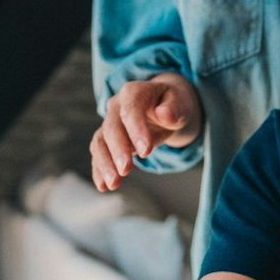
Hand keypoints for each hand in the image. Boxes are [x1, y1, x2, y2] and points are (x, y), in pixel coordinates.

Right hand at [89, 72, 200, 190]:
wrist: (164, 106)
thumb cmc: (173, 103)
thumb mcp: (180, 102)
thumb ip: (174, 108)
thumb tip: (165, 114)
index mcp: (134, 92)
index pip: (131, 109)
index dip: (136, 129)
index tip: (145, 151)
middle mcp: (116, 106)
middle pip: (111, 128)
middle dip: (118, 151)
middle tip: (126, 170)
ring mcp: (109, 123)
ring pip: (100, 142)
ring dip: (105, 164)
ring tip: (113, 184)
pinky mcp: (107, 140)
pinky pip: (99, 154)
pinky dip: (99, 170)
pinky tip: (103, 187)